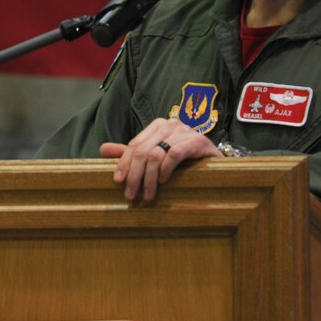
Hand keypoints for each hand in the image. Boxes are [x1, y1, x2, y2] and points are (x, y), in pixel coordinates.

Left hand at [99, 118, 222, 200]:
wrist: (217, 167)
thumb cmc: (184, 163)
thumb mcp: (155, 158)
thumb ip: (132, 154)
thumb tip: (103, 150)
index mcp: (158, 126)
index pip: (134, 144)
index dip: (123, 163)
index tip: (118, 182)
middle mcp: (171, 124)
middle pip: (143, 150)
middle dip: (134, 175)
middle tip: (132, 195)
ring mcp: (186, 131)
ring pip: (157, 154)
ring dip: (150, 178)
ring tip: (149, 195)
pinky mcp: (199, 141)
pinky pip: (175, 154)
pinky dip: (166, 169)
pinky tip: (165, 182)